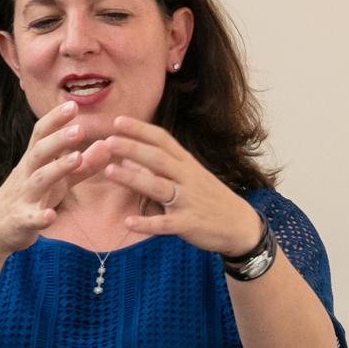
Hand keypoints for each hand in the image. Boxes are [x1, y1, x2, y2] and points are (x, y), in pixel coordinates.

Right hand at [0, 101, 91, 255]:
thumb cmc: (31, 199)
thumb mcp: (59, 182)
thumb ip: (84, 166)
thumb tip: (107, 145)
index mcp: (34, 162)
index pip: (41, 135)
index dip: (55, 120)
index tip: (72, 105)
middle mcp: (26, 175)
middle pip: (40, 152)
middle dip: (58, 139)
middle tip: (80, 128)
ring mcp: (23, 197)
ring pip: (39, 179)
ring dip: (57, 168)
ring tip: (77, 158)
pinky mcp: (21, 221)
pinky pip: (31, 218)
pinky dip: (41, 217)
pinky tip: (52, 216)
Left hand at [87, 116, 264, 259]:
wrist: (241, 226)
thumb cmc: (210, 199)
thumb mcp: (188, 178)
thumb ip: (157, 169)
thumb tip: (126, 160)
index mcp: (187, 164)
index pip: (163, 141)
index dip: (140, 130)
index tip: (117, 121)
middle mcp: (188, 178)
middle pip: (158, 159)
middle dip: (132, 148)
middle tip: (107, 141)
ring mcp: (189, 201)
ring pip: (159, 187)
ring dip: (133, 178)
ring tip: (109, 171)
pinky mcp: (190, 224)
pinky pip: (166, 224)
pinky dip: (147, 224)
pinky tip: (129, 223)